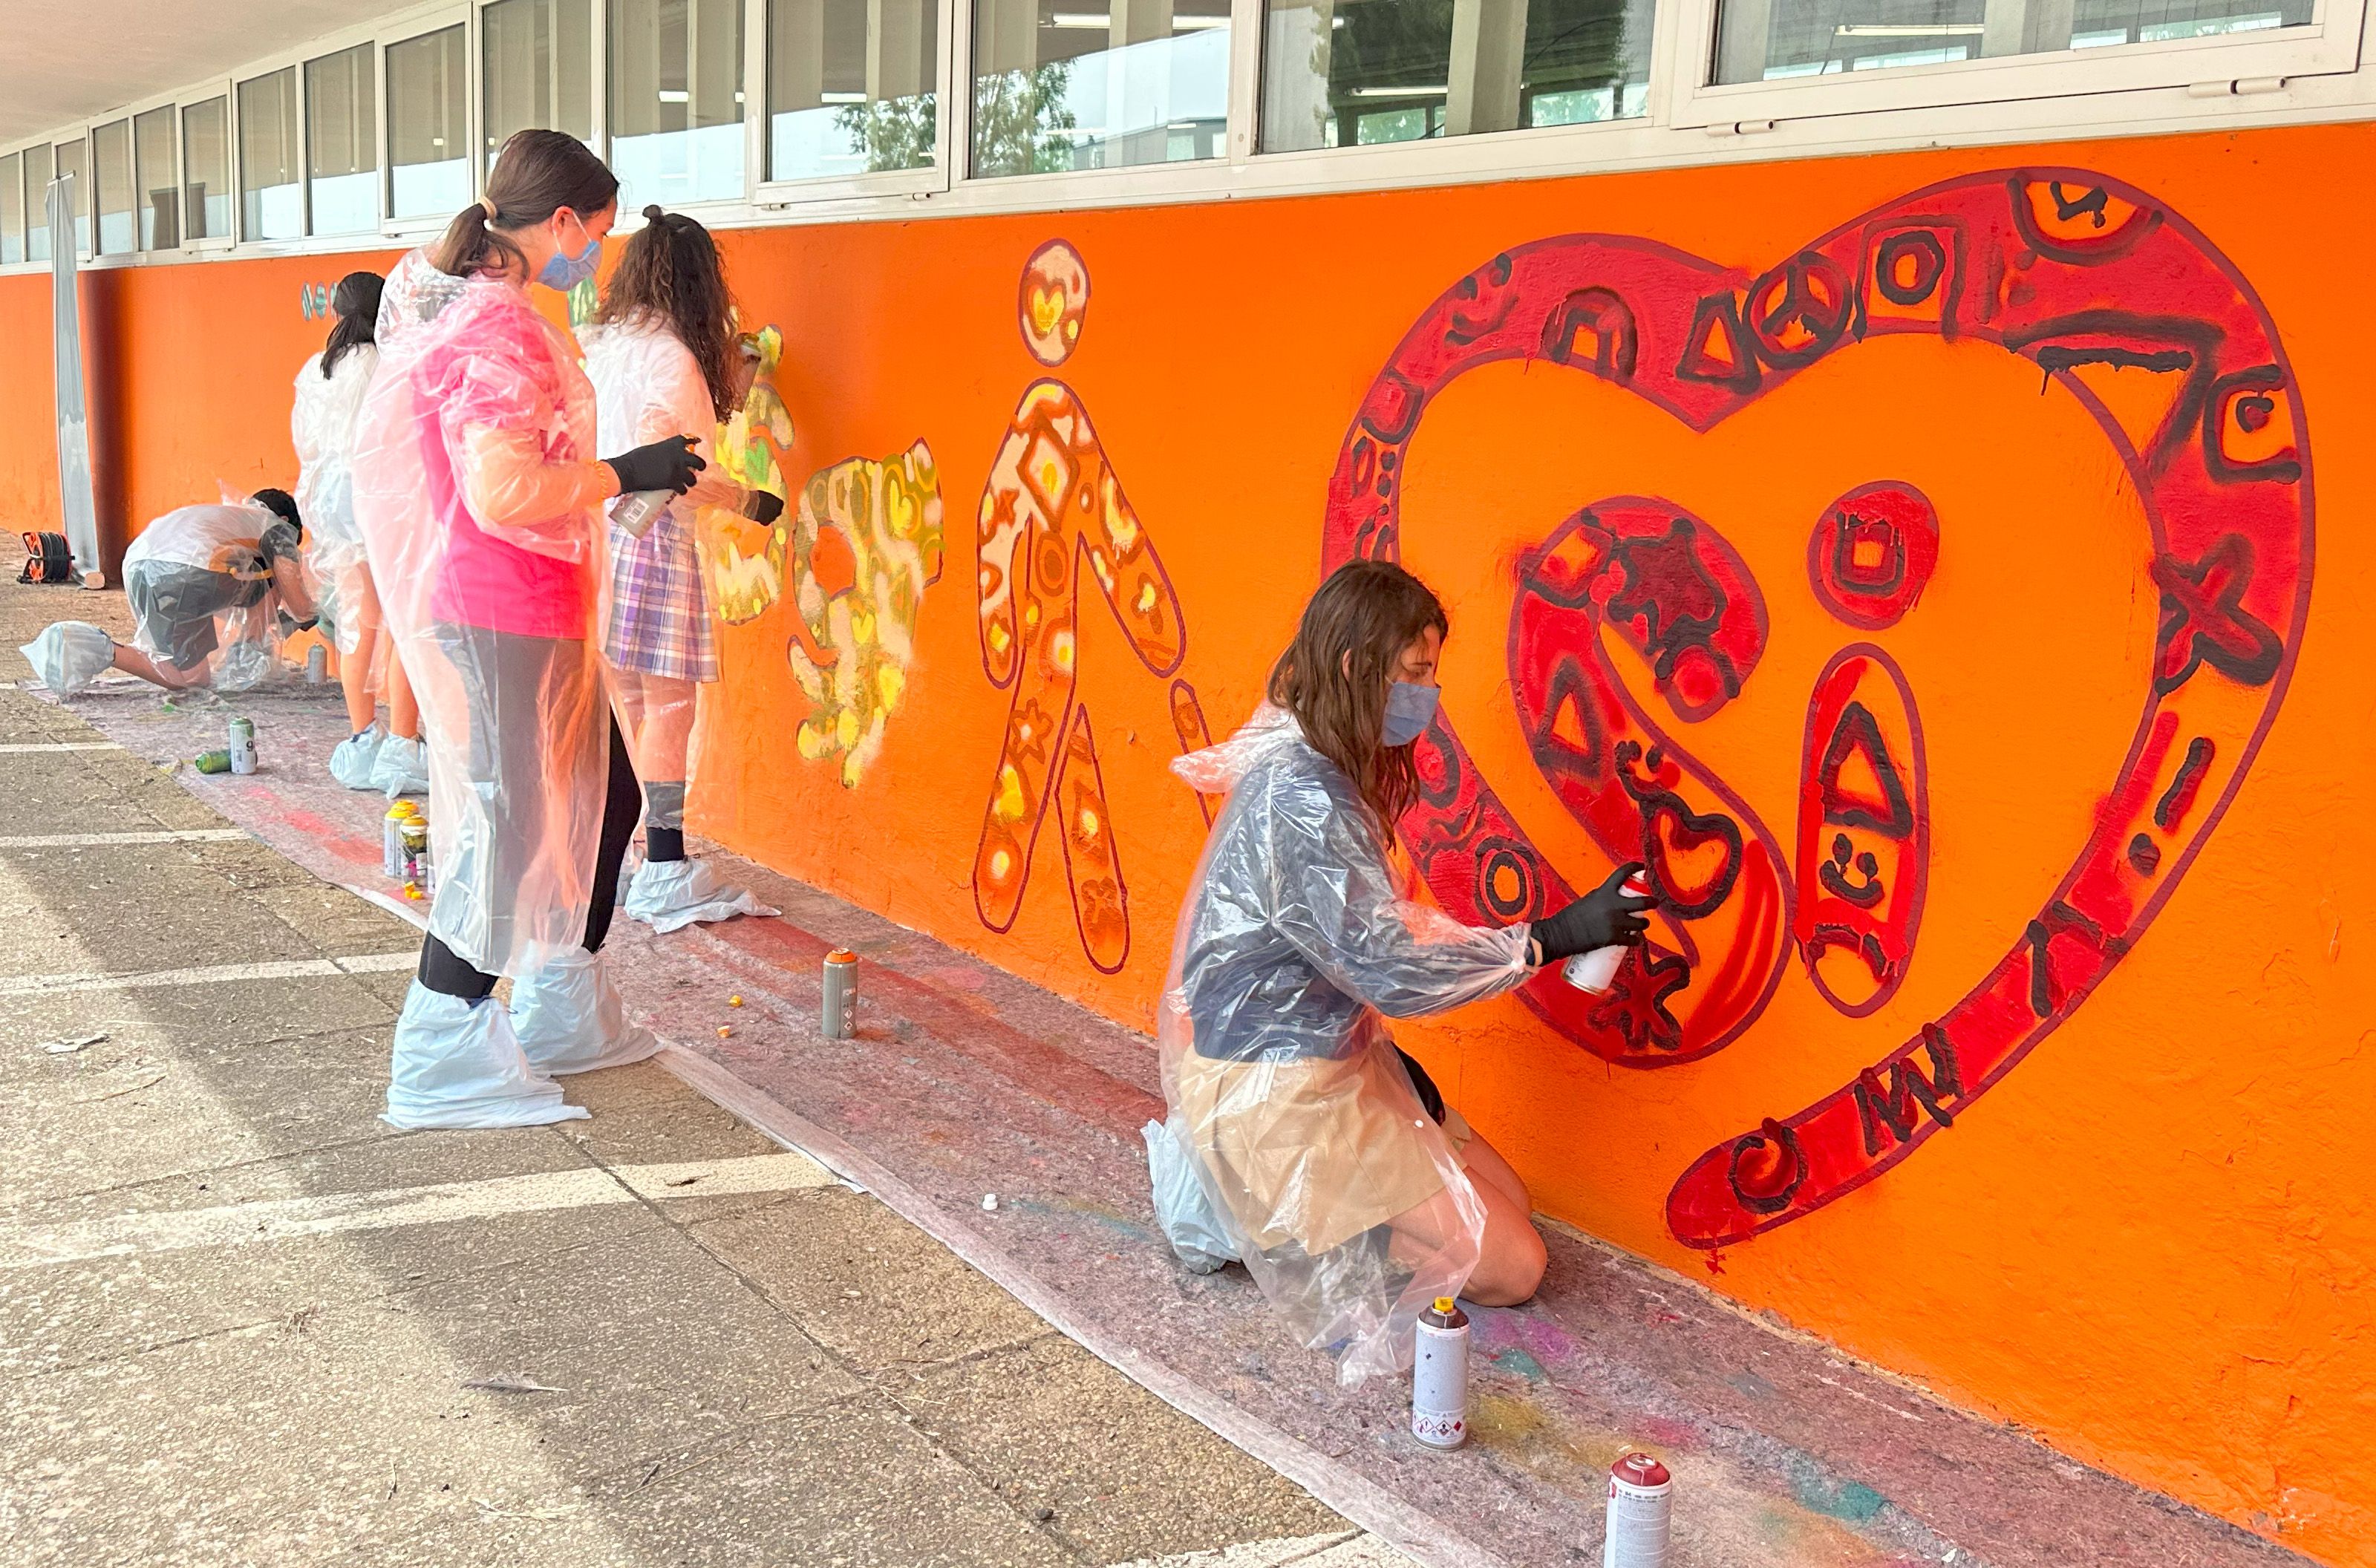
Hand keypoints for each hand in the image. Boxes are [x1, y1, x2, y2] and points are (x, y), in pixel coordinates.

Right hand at [605, 435, 705, 495]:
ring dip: (691, 481)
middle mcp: (679, 455)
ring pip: (693, 478)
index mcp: (672, 444)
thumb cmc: (635, 458)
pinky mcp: (673, 482)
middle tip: (698, 470)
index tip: (698, 443)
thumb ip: (663, 452)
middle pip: (698, 461)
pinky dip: (682, 491)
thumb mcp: (652, 449)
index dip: (695, 441)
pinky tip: (680, 492)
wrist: (628, 470)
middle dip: (700, 466)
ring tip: (687, 484)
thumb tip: (666, 457)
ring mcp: (677, 469)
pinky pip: (683, 489)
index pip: (689, 440)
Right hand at [1530, 862, 1656, 963]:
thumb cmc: (1569, 917)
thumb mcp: (1588, 900)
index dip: (1635, 868)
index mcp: (1604, 892)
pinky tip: (1634, 940)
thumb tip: (1614, 900)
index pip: (1623, 873)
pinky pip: (1633, 940)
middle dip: (1652, 902)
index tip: (1641, 867)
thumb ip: (1603, 898)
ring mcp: (1615, 922)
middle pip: (1643, 901)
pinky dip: (1635, 940)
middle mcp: (1613, 905)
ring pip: (1641, 923)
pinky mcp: (1614, 938)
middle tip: (1654, 902)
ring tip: (1641, 924)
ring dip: (1643, 923)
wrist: (1559, 934)